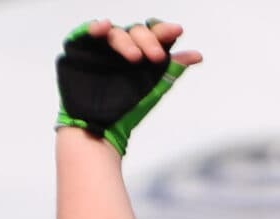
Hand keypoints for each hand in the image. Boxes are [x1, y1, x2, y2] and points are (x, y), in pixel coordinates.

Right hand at [56, 18, 199, 155]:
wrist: (99, 129)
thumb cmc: (126, 110)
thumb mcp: (153, 88)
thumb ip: (172, 68)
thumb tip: (197, 55)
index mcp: (141, 52)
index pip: (154, 34)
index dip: (164, 31)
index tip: (177, 31)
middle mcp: (122, 47)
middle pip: (136, 32)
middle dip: (148, 41)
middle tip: (156, 57)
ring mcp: (102, 47)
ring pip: (116, 33)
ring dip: (126, 42)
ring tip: (135, 58)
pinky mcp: (81, 48)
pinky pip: (87, 32)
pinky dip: (96, 27)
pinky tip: (104, 27)